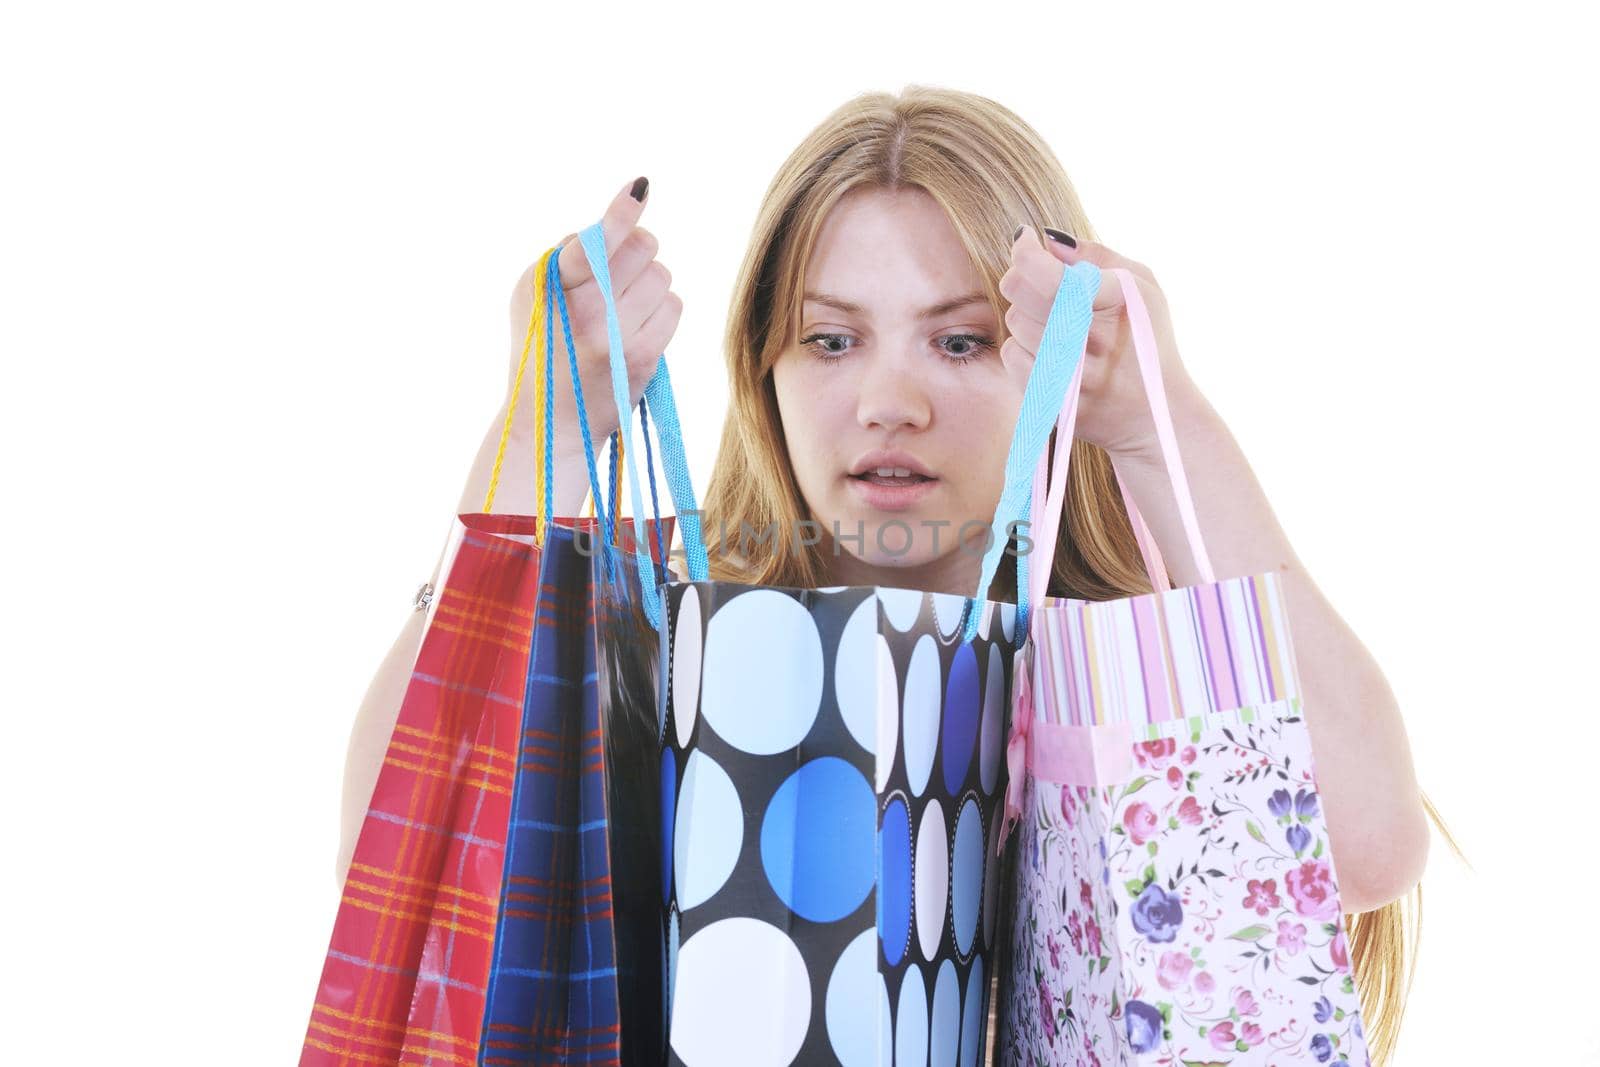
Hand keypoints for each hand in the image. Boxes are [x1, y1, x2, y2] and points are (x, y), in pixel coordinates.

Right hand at [504, 176, 682, 458]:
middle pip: (642, 247)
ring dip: (650, 282)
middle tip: (621, 271)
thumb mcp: (533, 298)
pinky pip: (673, 305)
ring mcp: (613, 337)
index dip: (619, 214)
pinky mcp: (641, 358)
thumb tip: (621, 220)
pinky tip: (639, 325)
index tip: (640, 189)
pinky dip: (662, 309)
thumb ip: (568, 257)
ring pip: (661, 274)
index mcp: (547, 288)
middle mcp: (581, 311)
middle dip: (638, 249)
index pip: (590, 243)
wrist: (551, 423)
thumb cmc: (544, 346)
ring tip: (624, 306)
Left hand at [997, 225, 1199, 462]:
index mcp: (1117, 303)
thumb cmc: (1146, 338)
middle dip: (1024, 280)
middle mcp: (1092, 340)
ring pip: (1015, 322)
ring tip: (1060, 326)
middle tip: (1043, 285)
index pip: (1049, 274)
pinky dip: (1024, 348)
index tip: (1025, 240)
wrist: (1156, 413)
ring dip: (1027, 317)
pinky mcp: (1053, 399)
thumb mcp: (1141, 286)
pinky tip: (1053, 352)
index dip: (1025, 251)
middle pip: (1020, 292)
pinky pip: (1013, 355)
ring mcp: (1071, 374)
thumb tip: (1047, 241)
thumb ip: (1096, 256)